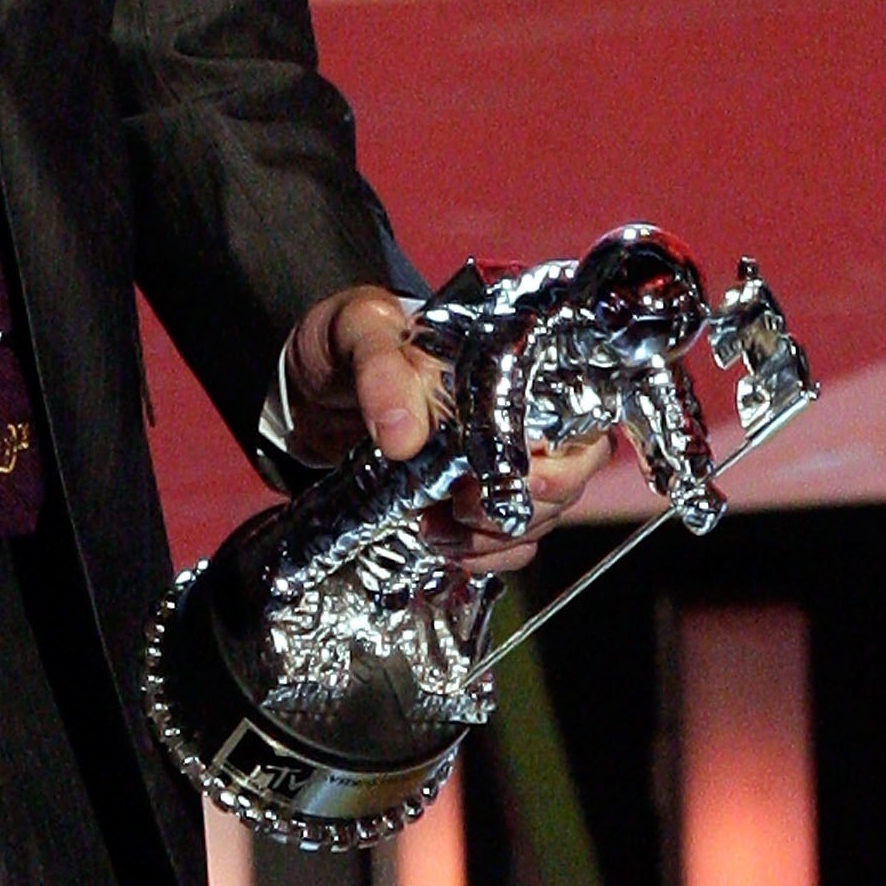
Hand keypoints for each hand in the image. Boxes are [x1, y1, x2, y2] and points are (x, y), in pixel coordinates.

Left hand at [280, 284, 610, 576]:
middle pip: (574, 468)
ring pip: (544, 511)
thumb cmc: (341, 340)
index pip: (582, 400)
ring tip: (438, 527)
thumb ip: (379, 370)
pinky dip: (483, 554)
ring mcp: (500, 458)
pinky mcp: (473, 498)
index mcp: (509, 355)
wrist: (303, 384)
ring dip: (499, 534)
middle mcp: (520, 408)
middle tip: (467, 505)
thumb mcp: (352, 330)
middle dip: (531, 501)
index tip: (520, 475)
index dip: (565, 449)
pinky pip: (508, 541)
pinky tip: (442, 545)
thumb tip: (404, 437)